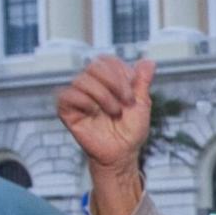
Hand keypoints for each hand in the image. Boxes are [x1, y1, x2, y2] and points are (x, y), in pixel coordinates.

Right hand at [56, 55, 153, 173]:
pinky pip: (66, 95)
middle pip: (94, 65)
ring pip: (82, 80)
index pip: (107, 60)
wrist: (122, 154)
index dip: (121, 71)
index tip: (133, 91)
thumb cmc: (131, 131)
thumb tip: (149, 61)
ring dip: (103, 96)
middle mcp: (91, 85)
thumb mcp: (142, 104)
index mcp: (107, 80)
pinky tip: (94, 112)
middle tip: (127, 101)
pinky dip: (83, 101)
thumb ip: (142, 82)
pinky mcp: (67, 111)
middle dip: (115, 82)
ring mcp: (78, 97)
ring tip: (114, 112)